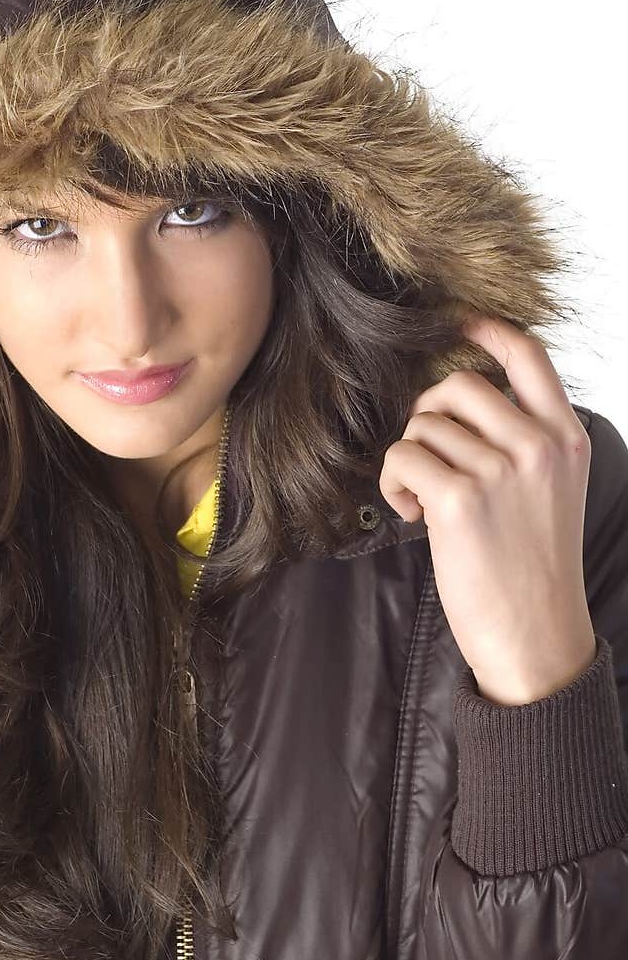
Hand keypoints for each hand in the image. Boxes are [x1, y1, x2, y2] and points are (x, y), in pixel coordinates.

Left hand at [378, 314, 596, 704]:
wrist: (535, 636)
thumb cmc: (531, 566)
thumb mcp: (551, 490)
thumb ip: (524, 440)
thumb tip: (462, 400)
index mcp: (566, 438)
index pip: (528, 355)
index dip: (485, 329)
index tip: (455, 323)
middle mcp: (539, 446)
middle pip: (458, 385)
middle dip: (426, 415)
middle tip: (426, 458)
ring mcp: (502, 471)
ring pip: (423, 426)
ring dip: (408, 459)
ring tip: (422, 501)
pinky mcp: (461, 500)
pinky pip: (402, 458)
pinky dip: (394, 484)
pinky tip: (411, 514)